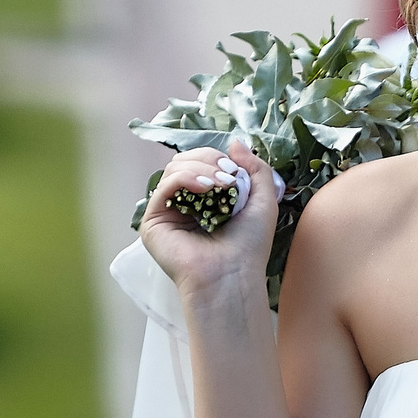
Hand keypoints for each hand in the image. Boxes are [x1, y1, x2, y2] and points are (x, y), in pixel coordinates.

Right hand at [137, 137, 276, 298]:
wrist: (233, 276)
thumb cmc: (249, 246)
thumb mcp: (264, 199)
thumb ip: (255, 168)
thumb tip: (234, 142)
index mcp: (206, 198)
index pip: (202, 162)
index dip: (217, 157)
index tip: (236, 170)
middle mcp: (184, 203)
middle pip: (185, 161)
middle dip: (209, 160)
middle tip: (228, 176)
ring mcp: (167, 212)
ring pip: (174, 168)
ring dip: (200, 168)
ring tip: (220, 185)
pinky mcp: (153, 222)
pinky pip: (164, 186)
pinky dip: (185, 179)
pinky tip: (205, 189)